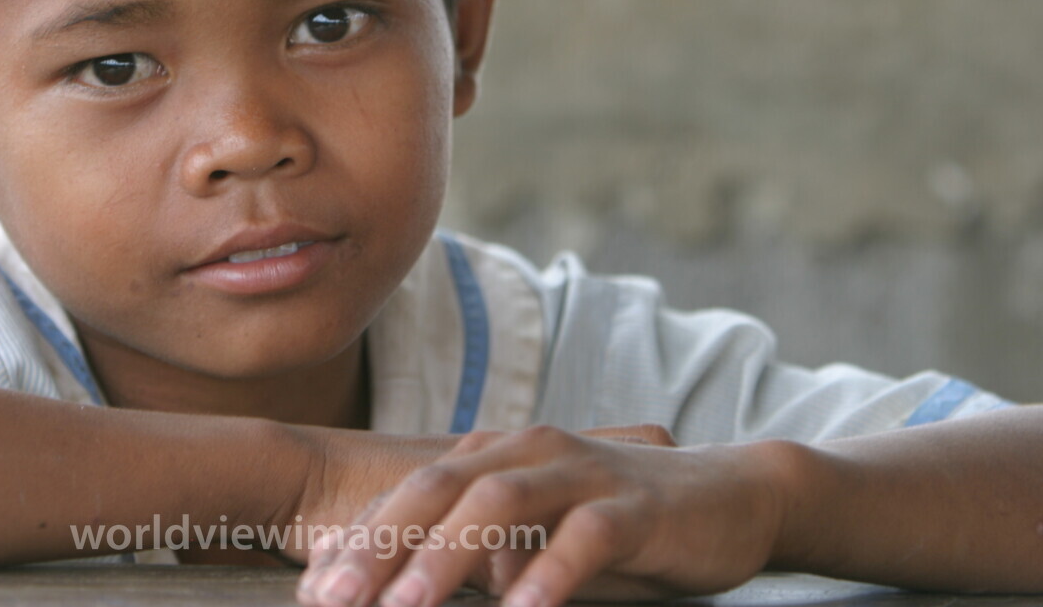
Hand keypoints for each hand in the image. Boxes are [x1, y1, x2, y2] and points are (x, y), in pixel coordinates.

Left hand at [294, 425, 790, 606]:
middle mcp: (529, 451)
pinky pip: (585, 536)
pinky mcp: (635, 505)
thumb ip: (478, 555)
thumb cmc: (618, 522)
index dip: (359, 542)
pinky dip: (549, 574)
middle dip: (379, 547)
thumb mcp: (537, 537)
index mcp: (496, 454)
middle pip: (438, 490)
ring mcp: (582, 472)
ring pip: (499, 503)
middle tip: (332, 601)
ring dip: (447, 557)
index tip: (311, 592)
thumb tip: (406, 589)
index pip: (411, 495)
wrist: (731, 494)